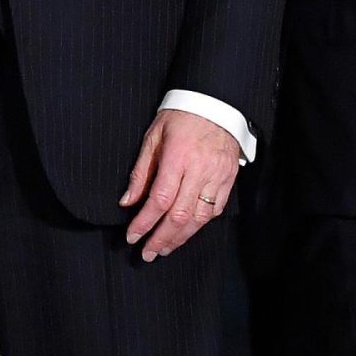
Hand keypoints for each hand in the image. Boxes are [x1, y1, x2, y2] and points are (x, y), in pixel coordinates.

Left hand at [120, 109, 239, 260]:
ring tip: (165, 248)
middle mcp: (199, 169)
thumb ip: (140, 171)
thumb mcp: (153, 137)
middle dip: (161, 238)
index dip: (144, 222)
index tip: (132, 236)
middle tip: (147, 253)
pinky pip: (216, 210)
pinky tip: (187, 232)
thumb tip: (127, 201)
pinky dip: (200, 225)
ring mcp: (217, 176)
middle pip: (179, 215)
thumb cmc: (180, 117)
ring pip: (199, 218)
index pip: (159, 199)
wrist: (216, 103)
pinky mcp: (228, 179)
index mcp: (177, 156)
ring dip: (180, 238)